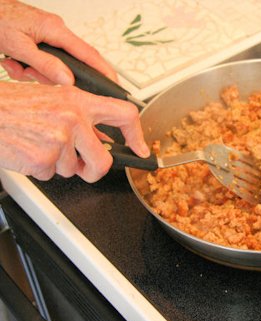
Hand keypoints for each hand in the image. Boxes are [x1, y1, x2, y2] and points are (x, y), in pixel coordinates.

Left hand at [0, 0, 116, 84]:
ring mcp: (47, 34)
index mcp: (55, 29)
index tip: (114, 84)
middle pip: (69, 63)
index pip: (88, 54)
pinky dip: (27, 66)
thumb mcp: (18, 47)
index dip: (104, 71)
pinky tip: (12, 61)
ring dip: (33, 71)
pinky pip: (42, 60)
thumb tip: (68, 79)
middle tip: (31, 75)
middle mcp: (55, 30)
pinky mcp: (38, 38)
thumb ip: (44, 65)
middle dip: (50, 75)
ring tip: (15, 65)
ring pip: (53, 64)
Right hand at [0, 82, 149, 181]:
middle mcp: (73, 119)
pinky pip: (51, 175)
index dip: (137, 135)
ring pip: (73, 169)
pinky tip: (29, 150)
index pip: (125, 114)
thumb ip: (81, 115)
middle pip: (103, 160)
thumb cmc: (12, 104)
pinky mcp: (43, 159)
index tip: (140, 149)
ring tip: (39, 144)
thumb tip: (101, 136)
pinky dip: (40, 169)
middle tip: (84, 167)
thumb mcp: (52, 98)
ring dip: (58, 164)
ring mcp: (59, 140)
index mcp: (79, 100)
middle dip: (94, 170)